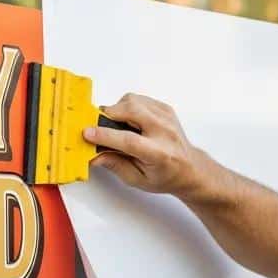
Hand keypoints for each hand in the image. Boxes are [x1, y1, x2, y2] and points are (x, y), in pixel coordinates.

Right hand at [83, 93, 214, 199]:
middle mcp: (165, 132)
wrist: (189, 168)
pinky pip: (139, 98)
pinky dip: (128, 106)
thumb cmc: (165, 176)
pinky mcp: (165, 108)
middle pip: (131, 110)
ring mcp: (166, 117)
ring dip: (118, 110)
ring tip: (118, 125)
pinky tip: (129, 121)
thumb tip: (94, 154)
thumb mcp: (138, 179)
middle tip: (99, 125)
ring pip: (133, 100)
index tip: (88, 133)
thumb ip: (115, 165)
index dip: (105, 135)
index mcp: (159, 154)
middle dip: (108, 115)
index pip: (128, 140)